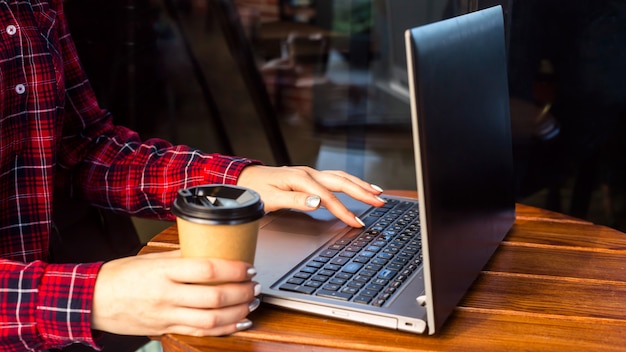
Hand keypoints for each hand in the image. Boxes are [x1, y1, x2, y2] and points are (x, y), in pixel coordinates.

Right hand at [91, 250, 259, 336]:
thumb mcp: (151, 258)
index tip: (248, 267)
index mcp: (163, 271)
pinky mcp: (165, 329)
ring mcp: (166, 315)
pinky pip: (200, 332)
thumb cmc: (120, 276)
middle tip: (255, 286)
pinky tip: (239, 322)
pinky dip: (224, 329)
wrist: (92, 301)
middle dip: (242, 292)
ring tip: (251, 303)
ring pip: (211, 319)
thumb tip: (211, 249)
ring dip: (237, 312)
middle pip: (214, 297)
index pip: (207, 269)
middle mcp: (166, 294)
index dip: (234, 269)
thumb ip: (182, 256)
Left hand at [237, 165, 385, 227]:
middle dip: (363, 191)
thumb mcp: (271, 199)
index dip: (344, 211)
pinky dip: (350, 182)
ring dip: (360, 185)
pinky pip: (335, 178)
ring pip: (341, 177)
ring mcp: (310, 173)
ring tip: (377, 192)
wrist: (244, 178)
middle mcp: (308, 173)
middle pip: (341, 181)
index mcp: (300, 178)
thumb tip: (318, 203)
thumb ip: (295, 201)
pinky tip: (358, 187)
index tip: (356, 222)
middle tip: (380, 201)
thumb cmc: (255, 189)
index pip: (328, 197)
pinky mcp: (309, 177)